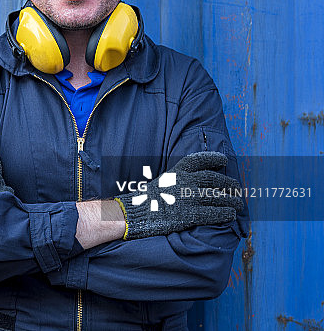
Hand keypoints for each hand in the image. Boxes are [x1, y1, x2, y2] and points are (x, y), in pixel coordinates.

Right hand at [114, 151, 242, 239]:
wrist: (134, 213)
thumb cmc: (147, 199)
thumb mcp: (162, 182)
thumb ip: (178, 180)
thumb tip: (194, 183)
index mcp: (177, 171)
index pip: (199, 160)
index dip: (214, 158)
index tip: (224, 160)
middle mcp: (185, 182)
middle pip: (214, 179)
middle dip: (230, 184)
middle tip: (238, 188)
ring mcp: (188, 198)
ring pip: (218, 197)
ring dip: (232, 200)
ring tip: (239, 204)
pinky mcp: (190, 214)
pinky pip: (214, 213)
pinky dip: (225, 213)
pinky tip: (231, 215)